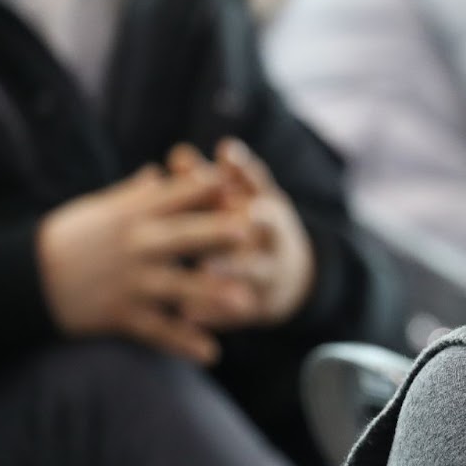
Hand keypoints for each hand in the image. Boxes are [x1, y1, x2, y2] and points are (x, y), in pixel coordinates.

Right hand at [37, 166, 262, 363]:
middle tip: (251, 234)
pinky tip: (212, 353)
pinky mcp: (120, 314)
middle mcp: (135, 245)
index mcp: (133, 214)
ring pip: (177, 287)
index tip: (242, 187)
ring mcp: (129, 281)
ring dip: (211, 295)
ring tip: (247, 304)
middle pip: (182, 237)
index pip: (177, 196)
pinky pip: (157, 331)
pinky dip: (182, 343)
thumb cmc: (70, 236)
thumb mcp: (100, 208)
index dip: (210, 191)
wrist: (26, 277)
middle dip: (216, 235)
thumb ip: (138, 194)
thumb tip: (163, 171)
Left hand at [169, 140, 316, 329]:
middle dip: (243, 216)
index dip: (244, 168)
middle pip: (264, 228)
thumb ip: (208, 183)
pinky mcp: (258, 306)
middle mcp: (275, 239)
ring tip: (206, 268)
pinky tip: (189, 312)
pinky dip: (215, 312)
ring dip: (232, 269)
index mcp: (270, 208)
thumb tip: (178, 153)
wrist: (287, 277)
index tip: (225, 152)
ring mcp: (270, 273)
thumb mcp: (241, 201)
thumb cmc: (250, 228)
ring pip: (254, 270)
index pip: (261, 183)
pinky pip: (237, 311)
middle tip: (229, 210)